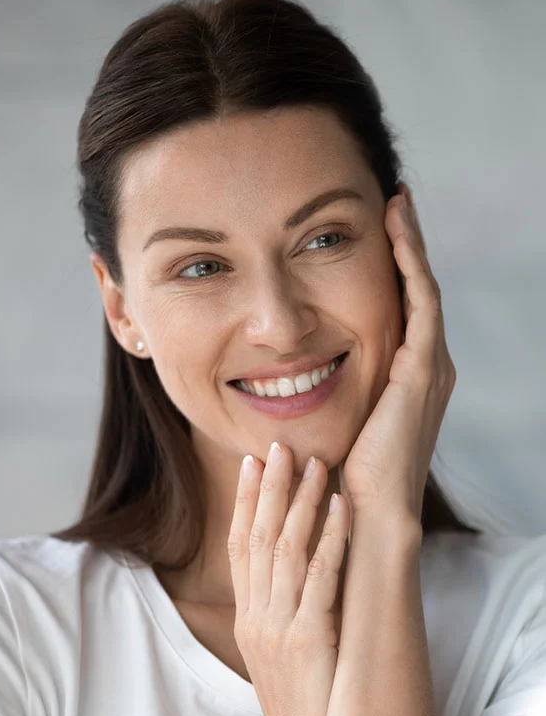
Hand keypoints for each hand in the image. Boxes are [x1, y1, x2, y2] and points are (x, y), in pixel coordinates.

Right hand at [227, 442, 349, 715]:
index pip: (239, 546)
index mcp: (247, 616)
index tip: (252, 463)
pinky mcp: (310, 636)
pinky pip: (321, 576)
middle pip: (258, 537)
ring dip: (301, 501)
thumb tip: (287, 568)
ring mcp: (281, 624)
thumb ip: (273, 609)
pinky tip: (341, 507)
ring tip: (314, 462)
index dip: (245, 502)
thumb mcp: (272, 651)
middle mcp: (258, 614)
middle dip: (270, 487)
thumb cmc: (296, 701)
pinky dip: (331, 537)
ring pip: (286, 548)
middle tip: (279, 445)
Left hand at [338, 183, 456, 532]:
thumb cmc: (344, 474)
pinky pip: (420, 301)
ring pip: (423, 288)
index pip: (403, 309)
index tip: (375, 232)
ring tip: (398, 204)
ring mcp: (429, 366)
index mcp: (407, 377)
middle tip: (394, 204)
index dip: (393, 270)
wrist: (368, 511)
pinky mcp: (423, 369)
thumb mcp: (337, 420)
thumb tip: (285, 375)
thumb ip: (328, 391)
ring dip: (410, 244)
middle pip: (417, 291)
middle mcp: (426, 366)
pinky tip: (396, 232)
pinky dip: (411, 264)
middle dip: (406, 247)